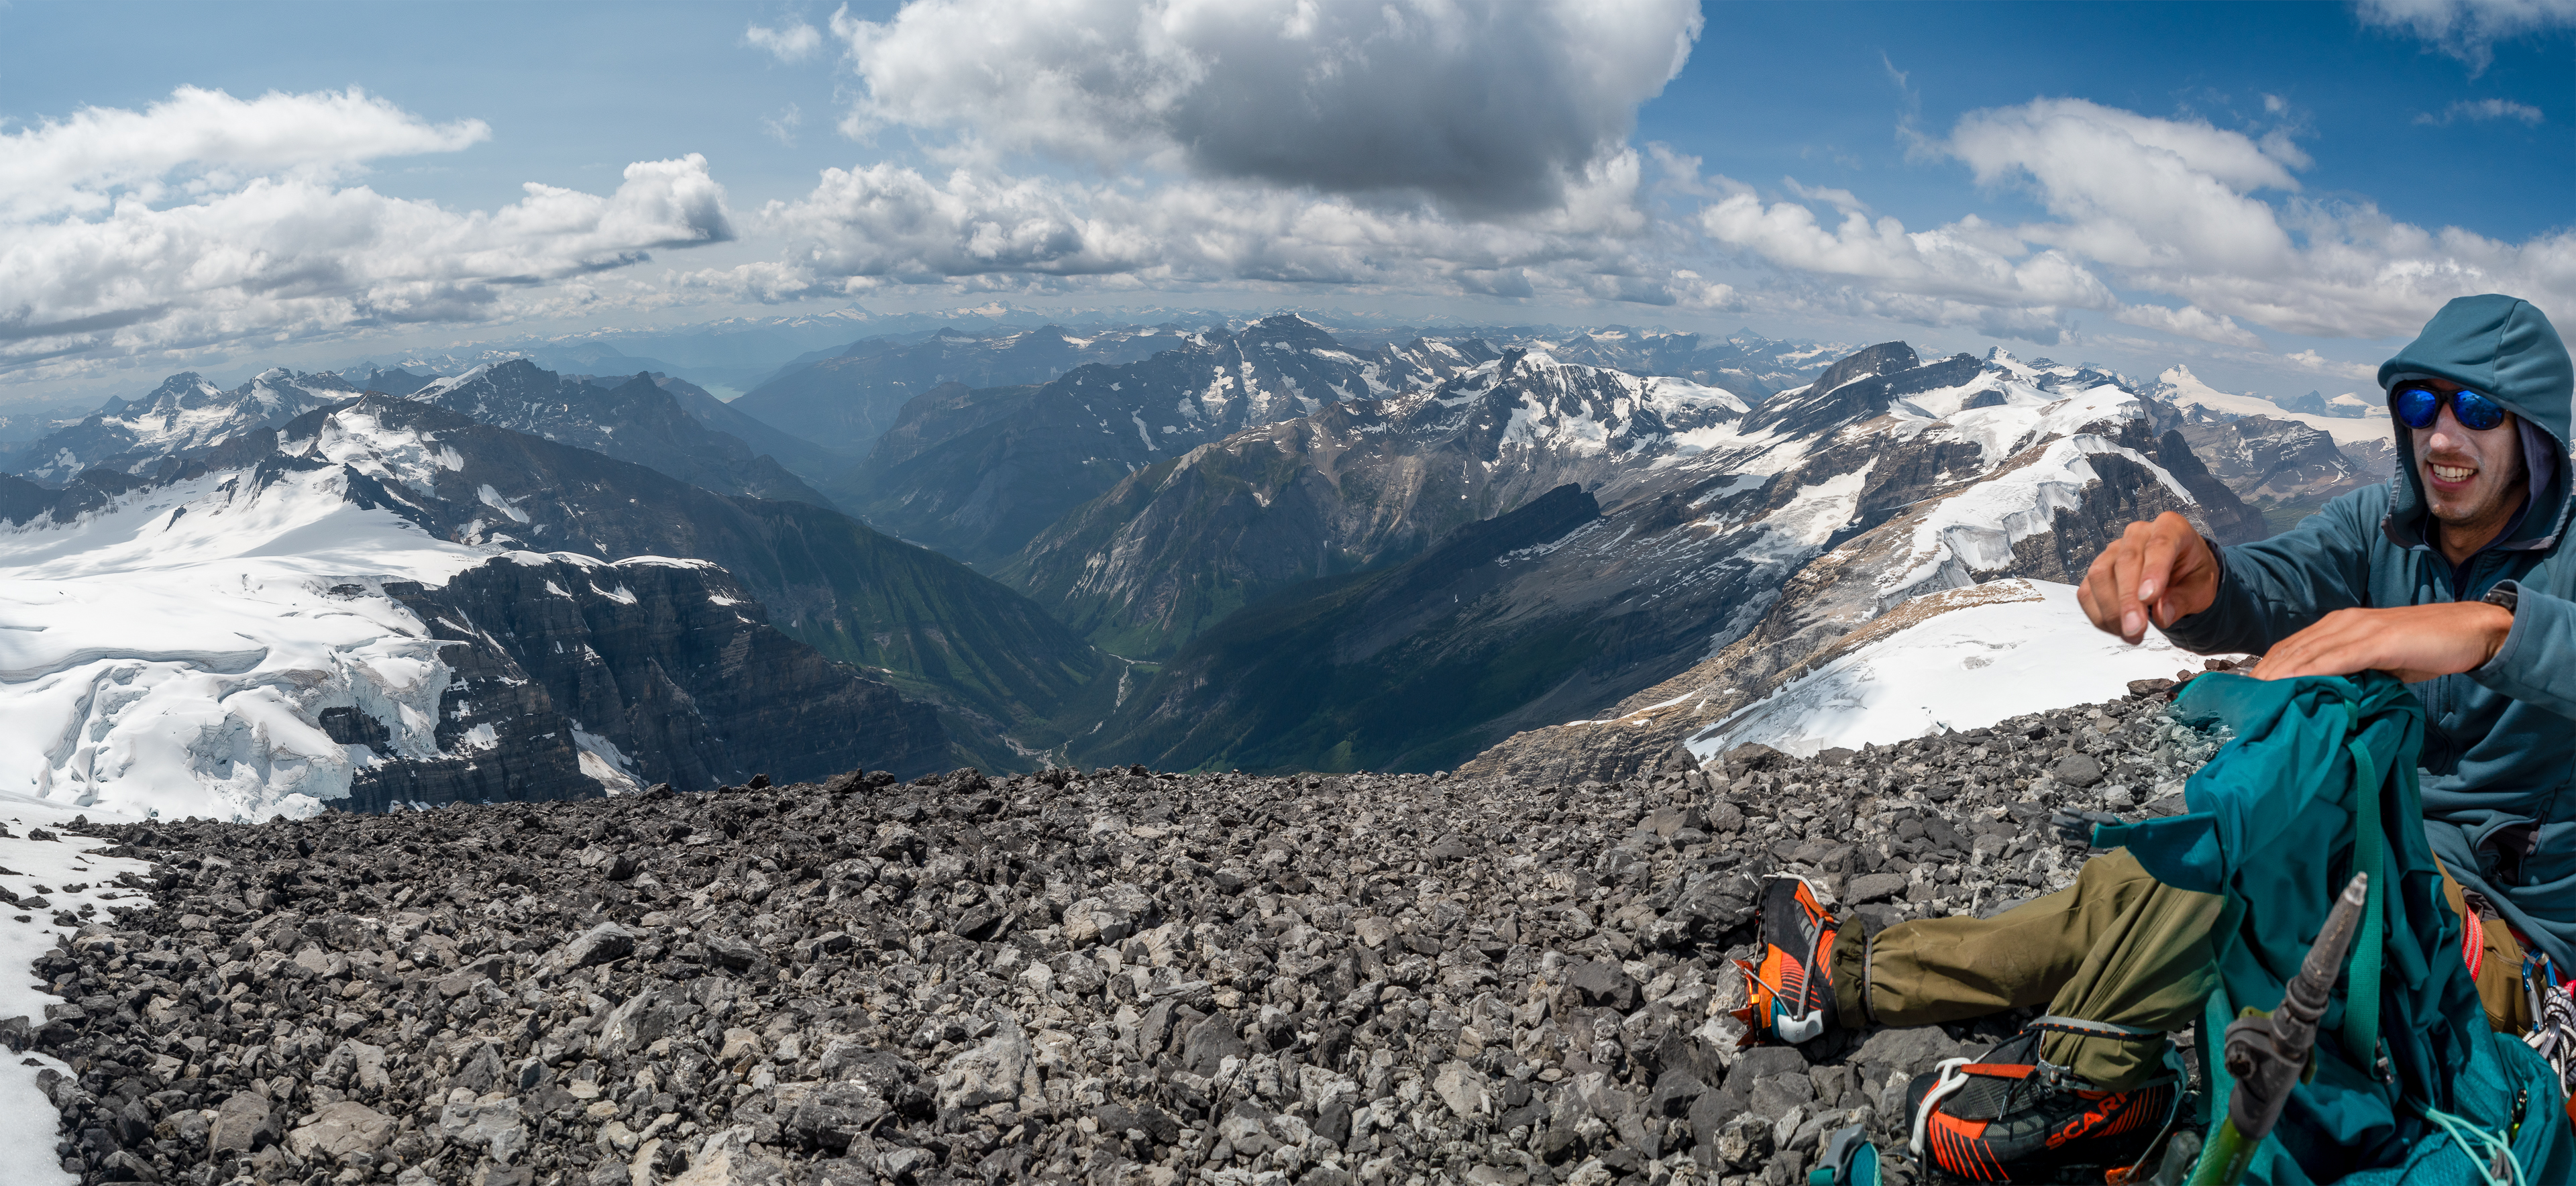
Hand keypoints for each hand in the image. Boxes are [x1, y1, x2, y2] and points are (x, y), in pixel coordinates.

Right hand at [2078, 512, 2222, 643]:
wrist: (2180, 574)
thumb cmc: (2192, 575)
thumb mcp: (2201, 588)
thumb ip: (2183, 600)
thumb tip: (2160, 615)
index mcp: (2171, 528)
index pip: (2160, 544)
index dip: (2153, 571)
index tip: (2149, 598)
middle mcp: (2138, 534)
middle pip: (2125, 562)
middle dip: (2127, 600)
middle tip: (2135, 629)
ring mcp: (2113, 549)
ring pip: (2100, 575)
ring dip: (2111, 610)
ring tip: (2131, 633)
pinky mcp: (2098, 568)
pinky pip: (2087, 591)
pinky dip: (2099, 614)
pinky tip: (2117, 628)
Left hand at [2250, 602, 2512, 682]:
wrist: (2471, 630)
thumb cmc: (2426, 649)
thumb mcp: (2380, 664)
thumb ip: (2352, 675)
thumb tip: (2326, 699)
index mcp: (2339, 625)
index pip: (2291, 648)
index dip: (2265, 670)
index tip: (2244, 695)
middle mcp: (2342, 623)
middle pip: (2289, 650)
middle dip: (2261, 677)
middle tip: (2240, 704)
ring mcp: (2359, 629)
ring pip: (2307, 654)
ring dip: (2278, 678)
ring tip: (2255, 701)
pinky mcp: (2378, 641)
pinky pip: (2337, 659)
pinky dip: (2311, 674)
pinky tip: (2292, 688)